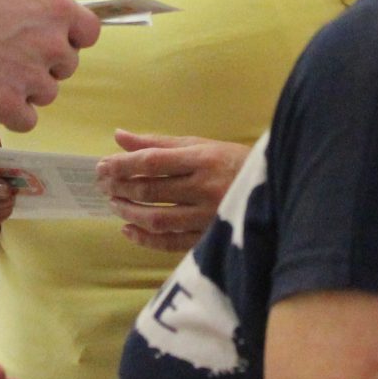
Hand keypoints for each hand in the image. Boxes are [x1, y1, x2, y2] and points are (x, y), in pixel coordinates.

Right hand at [0, 0, 100, 131]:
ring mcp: (31, 77)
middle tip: (5, 55)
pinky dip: (8, 113)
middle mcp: (51, 41)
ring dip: (24, 89)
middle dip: (42, 62)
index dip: (69, 36)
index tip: (47, 37)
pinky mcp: (7, 106)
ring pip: (46, 95)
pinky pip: (26, 120)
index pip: (89, 33)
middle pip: (67, 65)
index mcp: (54, 4)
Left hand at [96, 131, 248, 252]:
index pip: (153, 162)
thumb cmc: (231, 162)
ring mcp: (208, 216)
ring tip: (115, 205)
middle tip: (104, 186)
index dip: (123, 165)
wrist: (275, 188)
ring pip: (158, 219)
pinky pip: (171, 243)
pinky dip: (146, 239)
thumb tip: (119, 136)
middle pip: (152, 190)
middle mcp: (205, 187)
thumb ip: (158, 143)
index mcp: (203, 159)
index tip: (102, 167)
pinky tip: (130, 230)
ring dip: (130, 213)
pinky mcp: (210, 238)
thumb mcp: (200, 144)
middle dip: (121, 188)